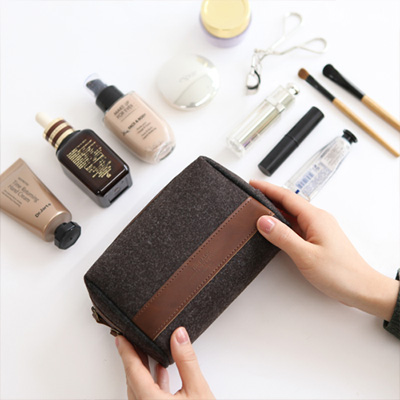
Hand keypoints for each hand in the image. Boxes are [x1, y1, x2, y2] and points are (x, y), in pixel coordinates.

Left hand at [115, 327, 214, 399]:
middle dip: (132, 359)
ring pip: (139, 390)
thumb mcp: (198, 391)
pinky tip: (160, 372)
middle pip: (133, 381)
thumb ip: (186, 361)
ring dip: (141, 370)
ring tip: (146, 352)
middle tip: (131, 340)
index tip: (120, 338)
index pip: (134, 372)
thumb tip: (178, 335)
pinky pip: (147, 397)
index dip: (126, 352)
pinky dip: (151, 382)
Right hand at [250, 179, 398, 320]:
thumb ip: (283, 236)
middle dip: (269, 197)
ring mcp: (319, 228)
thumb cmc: (340, 273)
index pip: (286, 197)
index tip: (252, 184)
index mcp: (315, 217)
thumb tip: (263, 221)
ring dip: (275, 209)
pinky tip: (275, 227)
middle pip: (289, 202)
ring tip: (258, 209)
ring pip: (292, 214)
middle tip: (251, 196)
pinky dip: (283, 222)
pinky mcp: (318, 238)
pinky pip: (297, 224)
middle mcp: (318, 219)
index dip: (267, 189)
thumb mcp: (306, 255)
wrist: (361, 288)